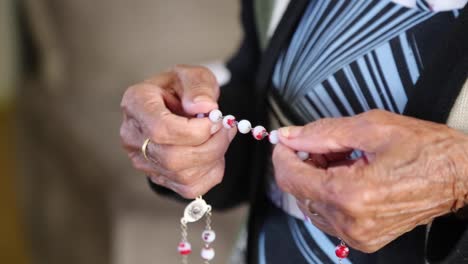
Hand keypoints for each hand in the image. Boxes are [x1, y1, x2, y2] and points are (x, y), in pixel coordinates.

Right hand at [120, 65, 235, 198]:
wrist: (181, 107)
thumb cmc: (184, 90)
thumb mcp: (194, 75)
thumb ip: (199, 86)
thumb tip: (204, 107)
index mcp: (136, 103)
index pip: (160, 129)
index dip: (194, 131)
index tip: (215, 120)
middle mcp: (133, 135)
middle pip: (172, 158)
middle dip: (210, 146)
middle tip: (226, 129)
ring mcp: (143, 160)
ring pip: (182, 175)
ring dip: (213, 158)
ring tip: (221, 137)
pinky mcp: (158, 177)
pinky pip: (189, 188)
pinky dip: (210, 173)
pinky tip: (213, 154)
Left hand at [273, 109, 467, 252]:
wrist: (460, 176)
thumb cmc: (425, 150)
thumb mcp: (370, 127)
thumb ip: (321, 132)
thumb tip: (288, 136)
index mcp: (350, 195)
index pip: (290, 178)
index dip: (283, 156)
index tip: (286, 142)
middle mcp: (350, 222)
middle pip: (299, 191)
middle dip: (304, 164)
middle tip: (325, 145)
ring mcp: (357, 235)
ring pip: (311, 204)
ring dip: (316, 178)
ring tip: (342, 159)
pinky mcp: (364, 239)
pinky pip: (328, 215)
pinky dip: (328, 193)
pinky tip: (348, 175)